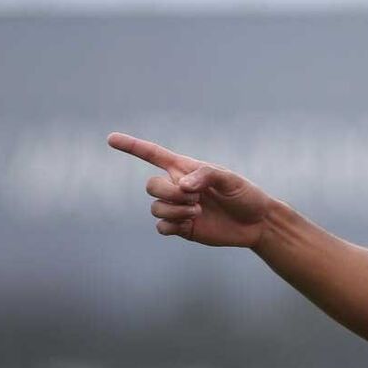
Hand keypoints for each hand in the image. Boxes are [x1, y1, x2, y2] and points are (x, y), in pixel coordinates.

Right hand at [108, 132, 273, 247]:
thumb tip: (181, 185)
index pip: (153, 155)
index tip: (110, 139)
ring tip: (198, 211)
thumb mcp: (230, 179)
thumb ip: (205, 175)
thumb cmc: (245, 195)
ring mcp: (178, 208)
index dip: (131, 146)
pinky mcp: (182, 228)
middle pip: (151, 185)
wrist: (257, 223)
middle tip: (196, 198)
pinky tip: (189, 224)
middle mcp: (178, 187)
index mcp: (186, 169)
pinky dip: (171, 225)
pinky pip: (161, 227)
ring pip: (155, 208)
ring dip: (175, 210)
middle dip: (169, 192)